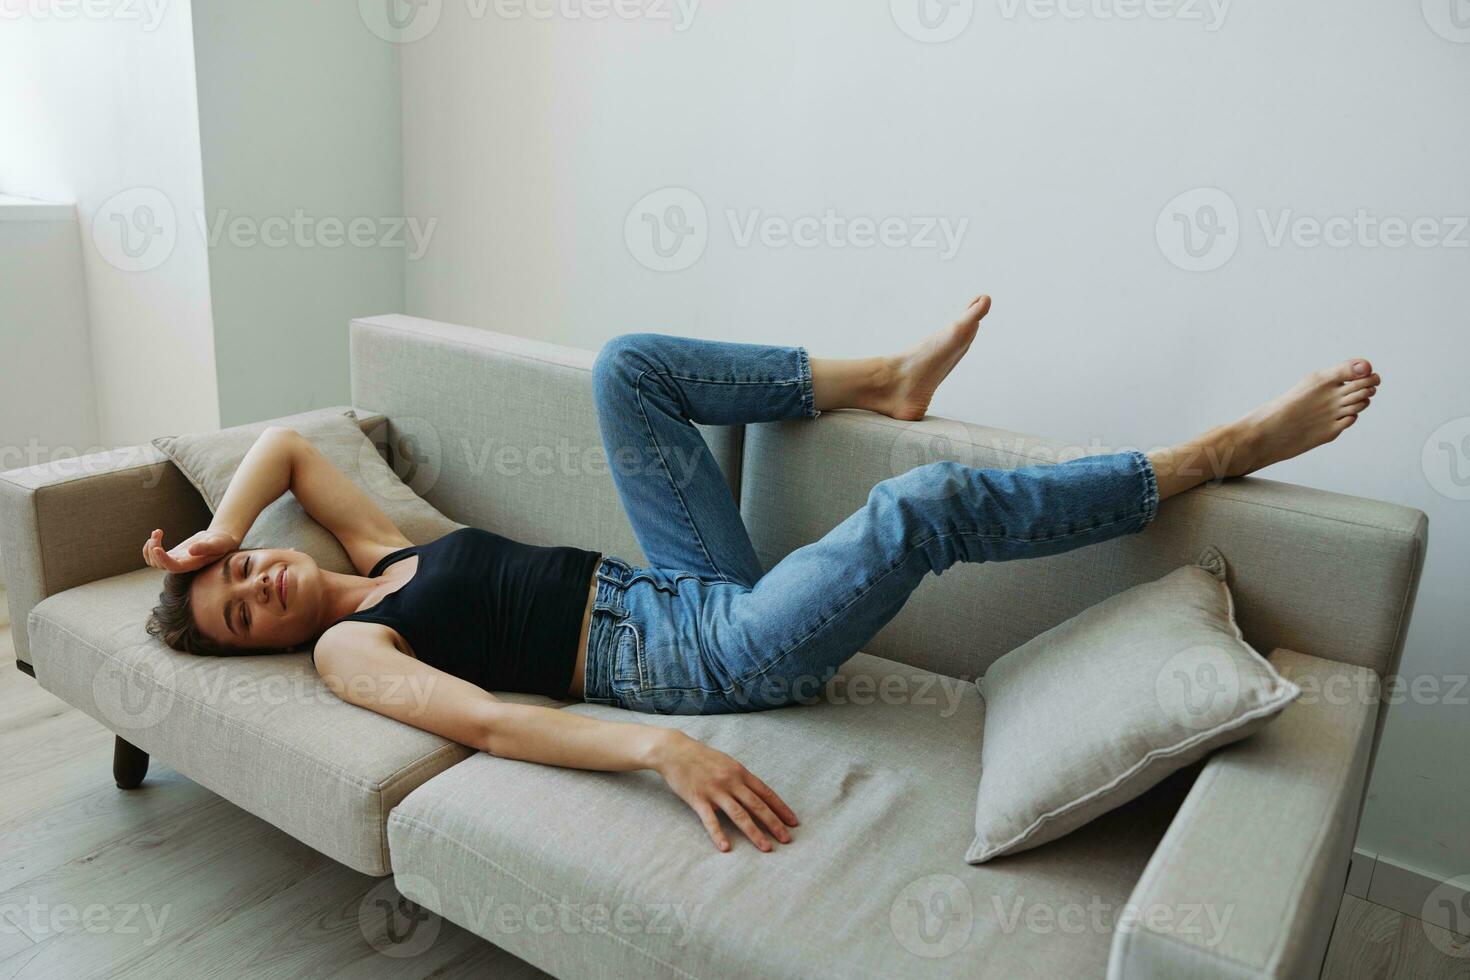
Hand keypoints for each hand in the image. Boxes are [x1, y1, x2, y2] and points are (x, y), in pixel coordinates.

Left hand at [142, 528, 238, 573]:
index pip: (173, 567)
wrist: (220, 540)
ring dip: (149, 547)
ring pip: (153, 561)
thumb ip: (206, 547)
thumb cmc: (221, 542)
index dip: (162, 559)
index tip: (156, 548)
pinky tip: (156, 535)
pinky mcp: (172, 554)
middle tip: (158, 532)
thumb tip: (191, 550)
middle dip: (153, 548)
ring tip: (157, 532)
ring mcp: (175, 560)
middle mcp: (182, 565)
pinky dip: (149, 547)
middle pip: (159, 564)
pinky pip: (154, 556)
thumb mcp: (217, 543)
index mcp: (192, 565)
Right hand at [652, 730, 798, 852]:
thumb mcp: (726, 762)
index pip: (766, 793)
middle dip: (774, 823)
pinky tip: (726, 847)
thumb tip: (756, 793)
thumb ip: (741, 778)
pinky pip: (710, 820)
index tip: (793, 822)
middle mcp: (731, 781)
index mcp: (740, 772)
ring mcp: (715, 791)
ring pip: (739, 814)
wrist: (674, 751)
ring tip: (766, 847)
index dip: (781, 808)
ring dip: (754, 832)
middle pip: (757, 805)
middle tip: (786, 839)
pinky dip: (718, 834)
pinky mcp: (698, 799)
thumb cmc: (701, 757)